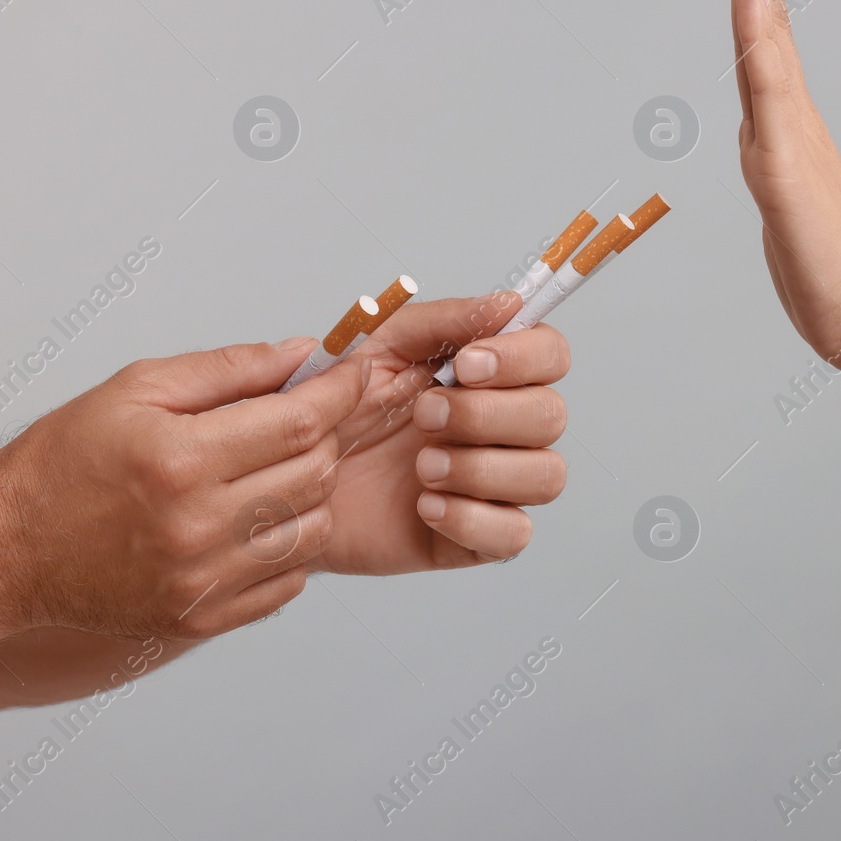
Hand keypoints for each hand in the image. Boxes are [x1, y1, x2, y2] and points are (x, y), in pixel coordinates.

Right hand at [0, 342, 365, 640]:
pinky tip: (257, 520)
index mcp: (180, 459)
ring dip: (311, 493)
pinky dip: (288, 547)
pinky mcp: (199, 619)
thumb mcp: (136, 388)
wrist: (4, 548)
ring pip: (312, 530)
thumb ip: (228, 368)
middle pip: (316, 474)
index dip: (340, 393)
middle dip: (326, 436)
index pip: (301, 423)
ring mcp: (201, 581)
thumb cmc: (63, 460)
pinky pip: (287, 581)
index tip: (353, 375)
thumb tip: (302, 355)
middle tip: (303, 419)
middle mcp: (196, 526)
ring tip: (275, 470)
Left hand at [305, 294, 570, 573]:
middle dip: (487, 414)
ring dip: (483, 468)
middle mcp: (500, 428)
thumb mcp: (377, 347)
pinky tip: (426, 506)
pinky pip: (514, 534)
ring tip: (422, 468)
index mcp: (485, 374)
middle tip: (423, 416)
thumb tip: (508, 303)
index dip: (523, 357)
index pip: (550, 354)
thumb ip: (443, 321)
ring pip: (546, 475)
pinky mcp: (474, 537)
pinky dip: (472, 519)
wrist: (288, 478)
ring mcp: (492, 485)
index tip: (467, 364)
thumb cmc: (333, 409)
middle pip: (552, 415)